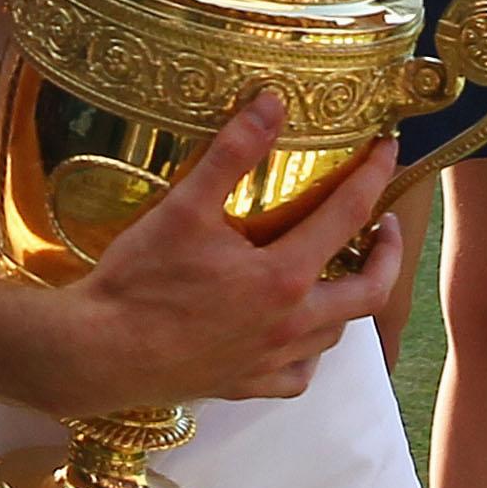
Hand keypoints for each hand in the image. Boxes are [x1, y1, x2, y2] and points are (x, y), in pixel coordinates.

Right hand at [26, 93, 403, 413]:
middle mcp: (289, 324)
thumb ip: (234, 152)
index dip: (375, 176)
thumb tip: (273, 102)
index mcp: (283, 277)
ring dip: (350, 300)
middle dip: (387, 254)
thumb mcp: (185, 206)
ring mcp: (270, 361)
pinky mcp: (245, 386)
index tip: (388, 150)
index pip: (349, 215)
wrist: (98, 353)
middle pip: (369, 292)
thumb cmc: (140, 280)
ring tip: (341, 270)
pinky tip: (299, 333)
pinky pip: (299, 375)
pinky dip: (311, 351)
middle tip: (385, 225)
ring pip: (337, 335)